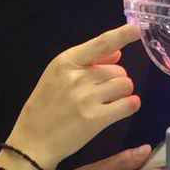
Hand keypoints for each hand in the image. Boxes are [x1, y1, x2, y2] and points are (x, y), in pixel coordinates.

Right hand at [9, 24, 140, 169]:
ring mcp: (87, 98)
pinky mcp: (96, 119)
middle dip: (115, 80)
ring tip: (108, 102)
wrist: (32, 141)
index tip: (137, 29)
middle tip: (101, 93)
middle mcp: (77, 77)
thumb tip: (117, 53)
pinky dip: (130, 105)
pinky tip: (122, 108)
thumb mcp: (57, 77)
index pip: (100, 44)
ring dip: (123, 93)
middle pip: (118, 70)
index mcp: (66, 62)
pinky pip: (128, 105)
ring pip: (125, 85)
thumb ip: (87, 63)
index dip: (122, 35)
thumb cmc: (45, 107)